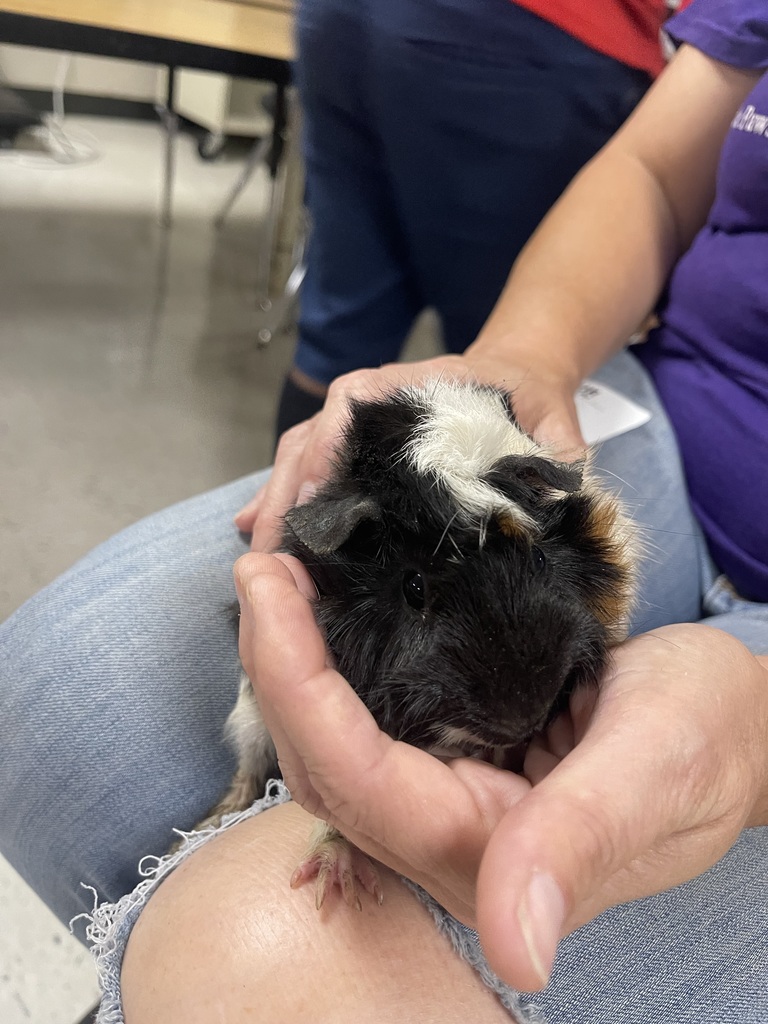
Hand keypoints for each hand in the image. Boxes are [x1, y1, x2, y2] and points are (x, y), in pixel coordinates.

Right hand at [234, 352, 585, 550]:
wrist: (520, 374)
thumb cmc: (530, 397)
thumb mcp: (552, 421)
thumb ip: (557, 454)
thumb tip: (556, 506)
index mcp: (414, 387)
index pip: (354, 404)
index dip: (327, 448)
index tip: (314, 496)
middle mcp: (373, 401)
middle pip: (312, 439)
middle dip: (286, 492)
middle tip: (269, 551)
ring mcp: (358, 427)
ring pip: (300, 456)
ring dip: (277, 502)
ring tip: (259, 557)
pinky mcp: (355, 451)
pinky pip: (308, 469)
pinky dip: (285, 500)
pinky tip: (259, 534)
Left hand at [234, 551, 767, 990]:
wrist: (734, 726)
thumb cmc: (709, 741)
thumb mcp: (655, 770)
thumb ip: (580, 844)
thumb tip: (520, 949)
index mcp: (486, 852)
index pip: (354, 775)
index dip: (296, 684)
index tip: (268, 591)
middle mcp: (447, 832)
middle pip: (322, 760)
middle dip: (274, 663)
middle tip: (263, 567)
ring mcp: (443, 792)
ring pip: (332, 738)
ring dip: (290, 660)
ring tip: (277, 575)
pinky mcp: (450, 752)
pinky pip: (365, 715)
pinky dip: (330, 660)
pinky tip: (322, 608)